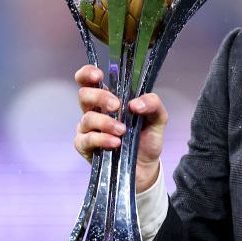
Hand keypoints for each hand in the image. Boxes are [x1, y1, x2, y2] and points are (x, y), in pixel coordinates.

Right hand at [73, 64, 167, 190]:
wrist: (145, 167)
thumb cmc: (147, 138)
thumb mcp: (158, 118)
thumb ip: (153, 103)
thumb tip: (135, 104)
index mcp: (108, 98)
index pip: (89, 80)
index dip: (87, 73)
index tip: (98, 75)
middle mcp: (95, 110)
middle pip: (84, 94)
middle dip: (100, 97)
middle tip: (117, 106)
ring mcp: (88, 129)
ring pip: (87, 118)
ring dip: (106, 122)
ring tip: (123, 131)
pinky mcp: (85, 147)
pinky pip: (86, 139)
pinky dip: (102, 139)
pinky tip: (115, 143)